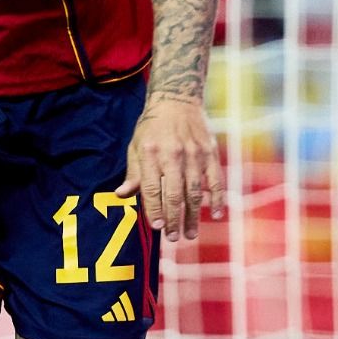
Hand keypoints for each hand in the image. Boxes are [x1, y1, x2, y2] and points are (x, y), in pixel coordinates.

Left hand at [116, 95, 224, 240]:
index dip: (155, 209)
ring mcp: (194, 155)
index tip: (157, 227)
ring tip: (189, 234)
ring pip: (195, 192)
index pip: (152, 188)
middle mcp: (173, 155)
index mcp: (151, 154)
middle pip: (174, 193)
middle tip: (173, 238)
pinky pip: (215, 181)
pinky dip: (216, 199)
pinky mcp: (210, 153)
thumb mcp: (136, 145)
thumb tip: (122, 195)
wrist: (177, 100)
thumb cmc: (152, 126)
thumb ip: (133, 172)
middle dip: (174, 219)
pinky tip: (214, 215)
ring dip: (193, 215)